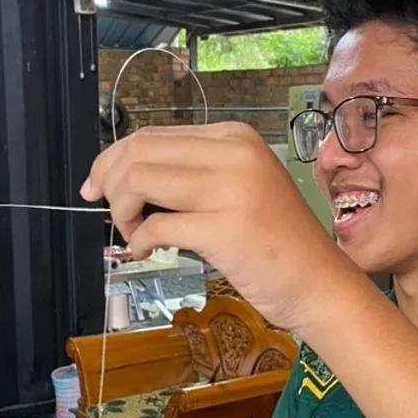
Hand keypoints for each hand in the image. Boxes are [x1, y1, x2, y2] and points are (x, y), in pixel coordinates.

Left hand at [79, 123, 351, 330]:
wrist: (321, 283)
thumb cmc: (277, 243)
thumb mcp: (239, 188)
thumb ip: (193, 174)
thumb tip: (126, 175)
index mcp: (235, 137)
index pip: (153, 135)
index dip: (112, 159)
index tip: (96, 186)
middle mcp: (234, 154)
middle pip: (140, 151)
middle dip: (111, 184)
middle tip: (115, 216)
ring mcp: (231, 190)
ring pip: (140, 181)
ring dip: (123, 212)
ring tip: (136, 233)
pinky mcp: (224, 230)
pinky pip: (156, 225)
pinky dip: (138, 241)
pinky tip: (147, 251)